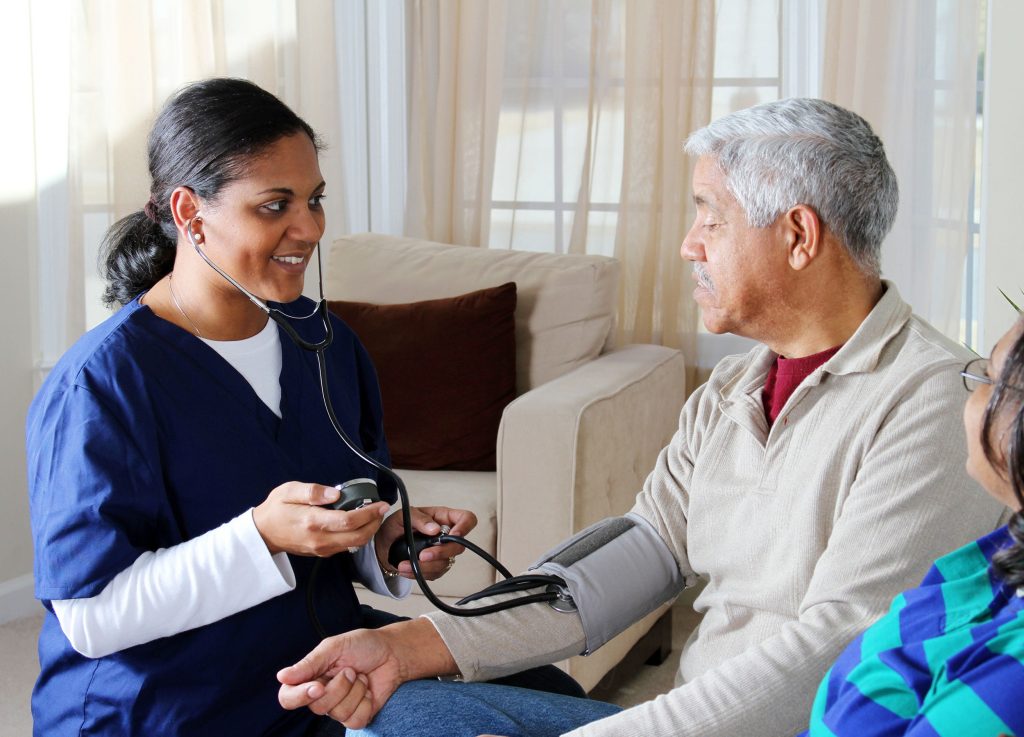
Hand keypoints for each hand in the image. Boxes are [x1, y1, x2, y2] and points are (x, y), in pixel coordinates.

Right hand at [253, 481, 389, 555]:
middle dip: (375, 523)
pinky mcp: (322, 552)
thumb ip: (313, 492)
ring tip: (373, 514)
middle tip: (380, 509)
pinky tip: (359, 522)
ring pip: (355, 544)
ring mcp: (322, 549)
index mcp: (313, 522)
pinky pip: (347, 546)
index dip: (369, 513)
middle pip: (358, 537)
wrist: (263, 533)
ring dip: (369, 530)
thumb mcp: (289, 491)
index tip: (381, 504)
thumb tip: (335, 494)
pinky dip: (358, 535)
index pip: (349, 521)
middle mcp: (320, 539)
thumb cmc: (276, 510)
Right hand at [277, 618, 456, 727]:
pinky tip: (369, 690)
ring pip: (337, 713)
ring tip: (361, 676)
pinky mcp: (356, 716)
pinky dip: (366, 702)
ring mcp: (338, 707)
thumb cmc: (363, 646)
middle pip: (317, 706)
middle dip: (339, 686)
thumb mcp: (334, 648)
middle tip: (351, 670)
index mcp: (310, 677)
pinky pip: (354, 720)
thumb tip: (282, 677)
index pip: (288, 697)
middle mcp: (321, 695)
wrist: (392, 652)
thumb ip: (309, 664)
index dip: (299, 696)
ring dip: (356, 690)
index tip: (318, 686)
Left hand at [374, 506, 477, 579]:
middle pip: (459, 546)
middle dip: (441, 553)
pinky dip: (419, 574)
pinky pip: (434, 574)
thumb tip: (435, 529)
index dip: (465, 527)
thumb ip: (420, 519)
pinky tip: (406, 569)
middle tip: (423, 555)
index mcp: (443, 518)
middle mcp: (447, 535)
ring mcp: (442, 552)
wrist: (384, 544)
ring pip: (445, 563)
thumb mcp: (404, 515)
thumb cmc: (396, 525)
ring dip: (425, 567)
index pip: (467, 519)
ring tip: (404, 565)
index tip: (452, 536)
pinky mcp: (435, 566)